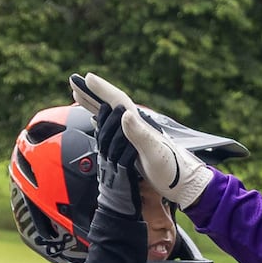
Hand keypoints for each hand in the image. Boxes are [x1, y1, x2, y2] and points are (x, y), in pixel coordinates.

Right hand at [73, 72, 212, 208]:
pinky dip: (100, 120)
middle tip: (75, 80)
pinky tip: (96, 120)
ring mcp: (136, 135)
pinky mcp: (135, 146)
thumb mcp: (155, 153)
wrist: (185, 185)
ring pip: (110, 114)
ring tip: (80, 95)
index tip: (87, 77)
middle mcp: (137, 126)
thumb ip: (139, 133)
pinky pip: (112, 127)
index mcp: (140, 124)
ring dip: (94, 103)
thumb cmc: (173, 170)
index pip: (118, 101)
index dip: (101, 89)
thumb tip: (124, 113)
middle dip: (92, 92)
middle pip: (111, 104)